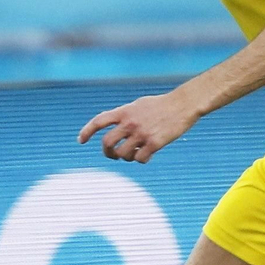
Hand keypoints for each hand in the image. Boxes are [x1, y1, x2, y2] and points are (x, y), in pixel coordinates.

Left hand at [77, 91, 198, 162]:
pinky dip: (141, 160)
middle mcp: (130, 122)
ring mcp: (141, 133)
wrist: (183, 104)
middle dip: (107, 152)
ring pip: (122, 154)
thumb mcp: (138, 105)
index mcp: (124, 111)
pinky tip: (147, 155)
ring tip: (133, 154)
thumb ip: (124, 116)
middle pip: (107, 143)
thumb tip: (113, 129)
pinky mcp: (154, 143)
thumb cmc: (161, 105)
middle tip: (113, 156)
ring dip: (126, 158)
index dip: (87, 131)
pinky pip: (139, 159)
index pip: (99, 121)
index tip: (81, 141)